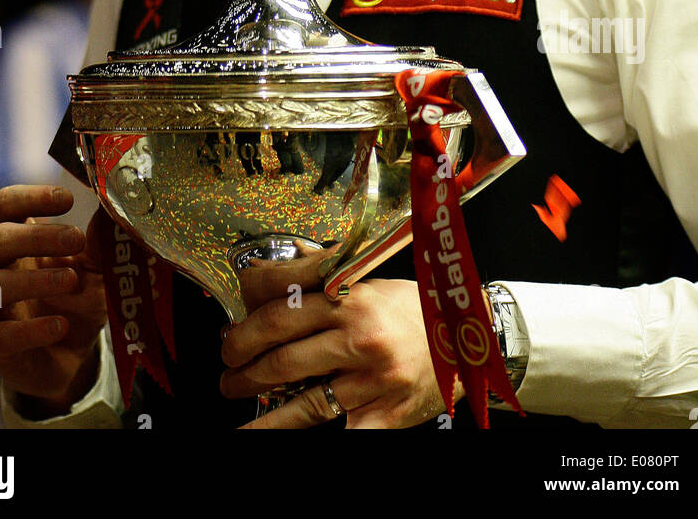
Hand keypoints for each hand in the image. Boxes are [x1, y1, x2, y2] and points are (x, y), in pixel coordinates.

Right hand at [0, 185, 106, 412]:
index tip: (68, 200)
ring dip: (35, 280)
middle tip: (77, 239)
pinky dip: (32, 330)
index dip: (31, 197)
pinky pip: (2, 335)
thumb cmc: (76, 297)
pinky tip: (60, 325)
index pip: (6, 204)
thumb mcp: (96, 265)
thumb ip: (101, 239)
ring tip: (72, 281)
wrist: (71, 356)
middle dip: (37, 237)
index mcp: (13, 235)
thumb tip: (116, 205)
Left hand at [220, 277, 454, 428]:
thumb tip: (282, 263)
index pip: (284, 296)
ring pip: (300, 395)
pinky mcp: (384, 414)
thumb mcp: (373, 280)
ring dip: (258, 396)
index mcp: (354, 294)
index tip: (232, 316)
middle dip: (241, 355)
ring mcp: (372, 378)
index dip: (248, 307)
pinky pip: (336, 431)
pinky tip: (269, 435)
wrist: (471, 340)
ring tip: (234, 391)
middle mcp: (360, 334)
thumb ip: (328, 275)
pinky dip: (296, 435)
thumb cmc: (416, 308)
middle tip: (226, 360)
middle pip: (281, 347)